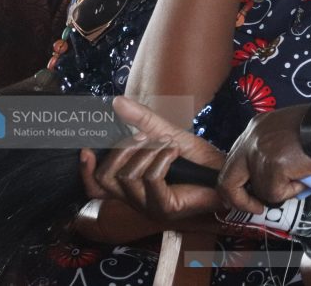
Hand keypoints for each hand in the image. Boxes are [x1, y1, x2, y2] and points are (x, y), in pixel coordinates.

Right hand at [80, 97, 226, 221]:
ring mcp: (150, 207)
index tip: (85, 148)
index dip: (86, 171)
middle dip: (123, 150)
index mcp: (131, 185)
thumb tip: (116, 102)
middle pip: (107, 178)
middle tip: (146, 136)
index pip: (96, 186)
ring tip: (167, 144)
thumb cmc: (195, 159)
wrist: (224, 171)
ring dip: (148, 152)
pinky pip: (150, 180)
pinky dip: (161, 159)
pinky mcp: (166, 208)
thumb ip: (141, 120)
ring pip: (128, 177)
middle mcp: (136, 200)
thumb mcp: (165, 134)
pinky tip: (174, 152)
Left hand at [218, 104, 310, 213]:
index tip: (248, 194)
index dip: (239, 182)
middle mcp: (250, 138)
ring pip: (259, 189)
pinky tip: (304, 176)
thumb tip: (267, 177)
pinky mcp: (272, 166)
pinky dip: (292, 191)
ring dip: (281, 189)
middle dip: (238, 199)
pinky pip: (275, 193)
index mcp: (254, 129)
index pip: (234, 160)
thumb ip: (271, 150)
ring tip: (300, 174)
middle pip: (228, 178)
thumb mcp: (285, 133)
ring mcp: (259, 152)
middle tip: (255, 208)